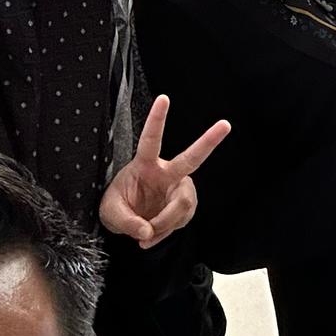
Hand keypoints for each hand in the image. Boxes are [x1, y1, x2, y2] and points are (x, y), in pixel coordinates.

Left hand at [99, 96, 230, 248]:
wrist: (128, 223)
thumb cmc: (118, 206)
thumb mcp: (110, 213)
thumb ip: (126, 221)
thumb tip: (147, 231)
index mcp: (145, 165)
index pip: (151, 140)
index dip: (157, 120)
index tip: (164, 99)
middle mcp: (167, 173)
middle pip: (191, 159)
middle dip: (209, 141)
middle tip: (225, 124)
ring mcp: (179, 190)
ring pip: (182, 206)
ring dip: (164, 224)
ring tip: (146, 235)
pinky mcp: (185, 207)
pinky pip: (180, 222)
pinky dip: (164, 234)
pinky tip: (153, 236)